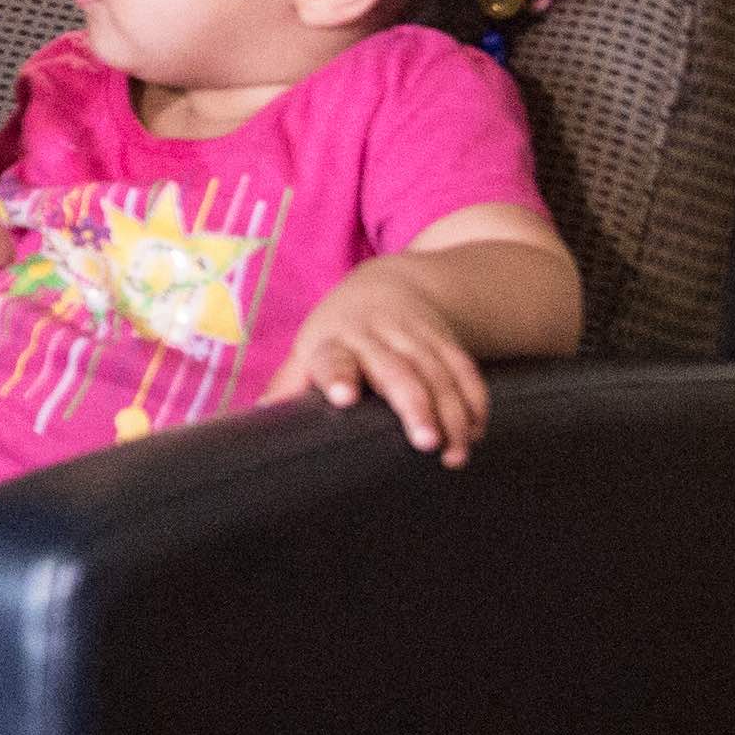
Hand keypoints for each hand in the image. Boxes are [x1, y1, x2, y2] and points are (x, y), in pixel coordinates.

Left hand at [273, 258, 498, 462]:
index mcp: (334, 340)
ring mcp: (415, 336)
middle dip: (414, 406)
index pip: (334, 358)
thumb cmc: (340, 330)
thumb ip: (290, 384)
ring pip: (438, 374)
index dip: (339, 376)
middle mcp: (376, 335)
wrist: (392, 280)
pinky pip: (464, 370)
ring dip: (451, 414)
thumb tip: (259, 419)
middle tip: (425, 443)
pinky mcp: (446, 340)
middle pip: (398, 371)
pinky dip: (473, 401)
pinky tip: (474, 432)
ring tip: (454, 453)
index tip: (343, 398)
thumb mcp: (310, 348)